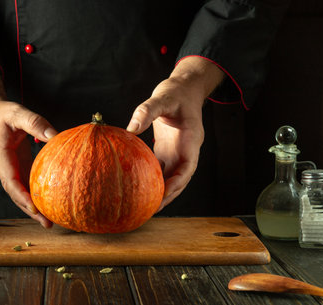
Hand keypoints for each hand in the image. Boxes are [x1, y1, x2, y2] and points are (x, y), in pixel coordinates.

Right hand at [0, 63, 56, 227]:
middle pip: (17, 194)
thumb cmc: (3, 114)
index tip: (34, 208)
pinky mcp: (20, 168)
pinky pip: (28, 185)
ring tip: (51, 221)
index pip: (11, 181)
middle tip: (48, 223)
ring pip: (22, 193)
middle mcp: (5, 168)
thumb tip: (55, 136)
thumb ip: (35, 123)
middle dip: (31, 210)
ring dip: (34, 208)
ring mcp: (12, 170)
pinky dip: (37, 196)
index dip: (21, 196)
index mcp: (1, 157)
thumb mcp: (18, 113)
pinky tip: (51, 203)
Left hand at [127, 56, 223, 210]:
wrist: (184, 87)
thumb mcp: (163, 97)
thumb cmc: (176, 91)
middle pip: (180, 178)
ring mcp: (178, 151)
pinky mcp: (168, 149)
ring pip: (171, 176)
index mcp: (191, 139)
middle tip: (151, 209)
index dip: (177, 183)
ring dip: (161, 190)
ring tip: (145, 205)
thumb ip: (147, 111)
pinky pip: (162, 168)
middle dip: (169, 194)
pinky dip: (153, 178)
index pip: (187, 167)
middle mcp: (186, 149)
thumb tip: (131, 128)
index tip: (164, 195)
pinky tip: (139, 186)